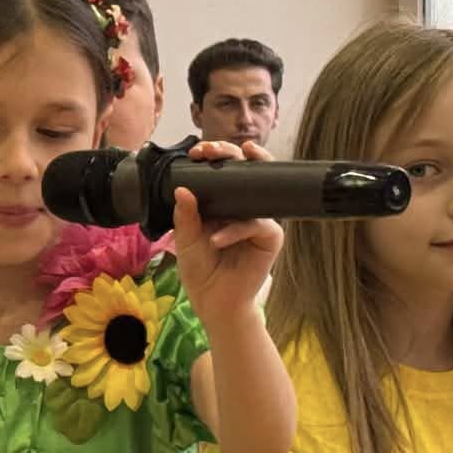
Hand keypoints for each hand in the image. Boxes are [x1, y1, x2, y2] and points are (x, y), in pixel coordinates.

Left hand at [171, 140, 281, 325]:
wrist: (213, 302)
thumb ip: (186, 217)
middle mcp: (245, 207)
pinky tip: (217, 239)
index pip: (225, 172)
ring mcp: (260, 220)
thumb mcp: (186, 241)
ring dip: (241, 177)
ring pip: (259, 190)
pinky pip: (256, 224)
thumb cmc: (201, 270)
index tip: (196, 151)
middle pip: (247, 170)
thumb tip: (182, 188)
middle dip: (229, 153)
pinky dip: (235, 230)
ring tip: (221, 169)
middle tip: (211, 150)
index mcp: (224, 204)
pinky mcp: (271, 237)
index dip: (215, 156)